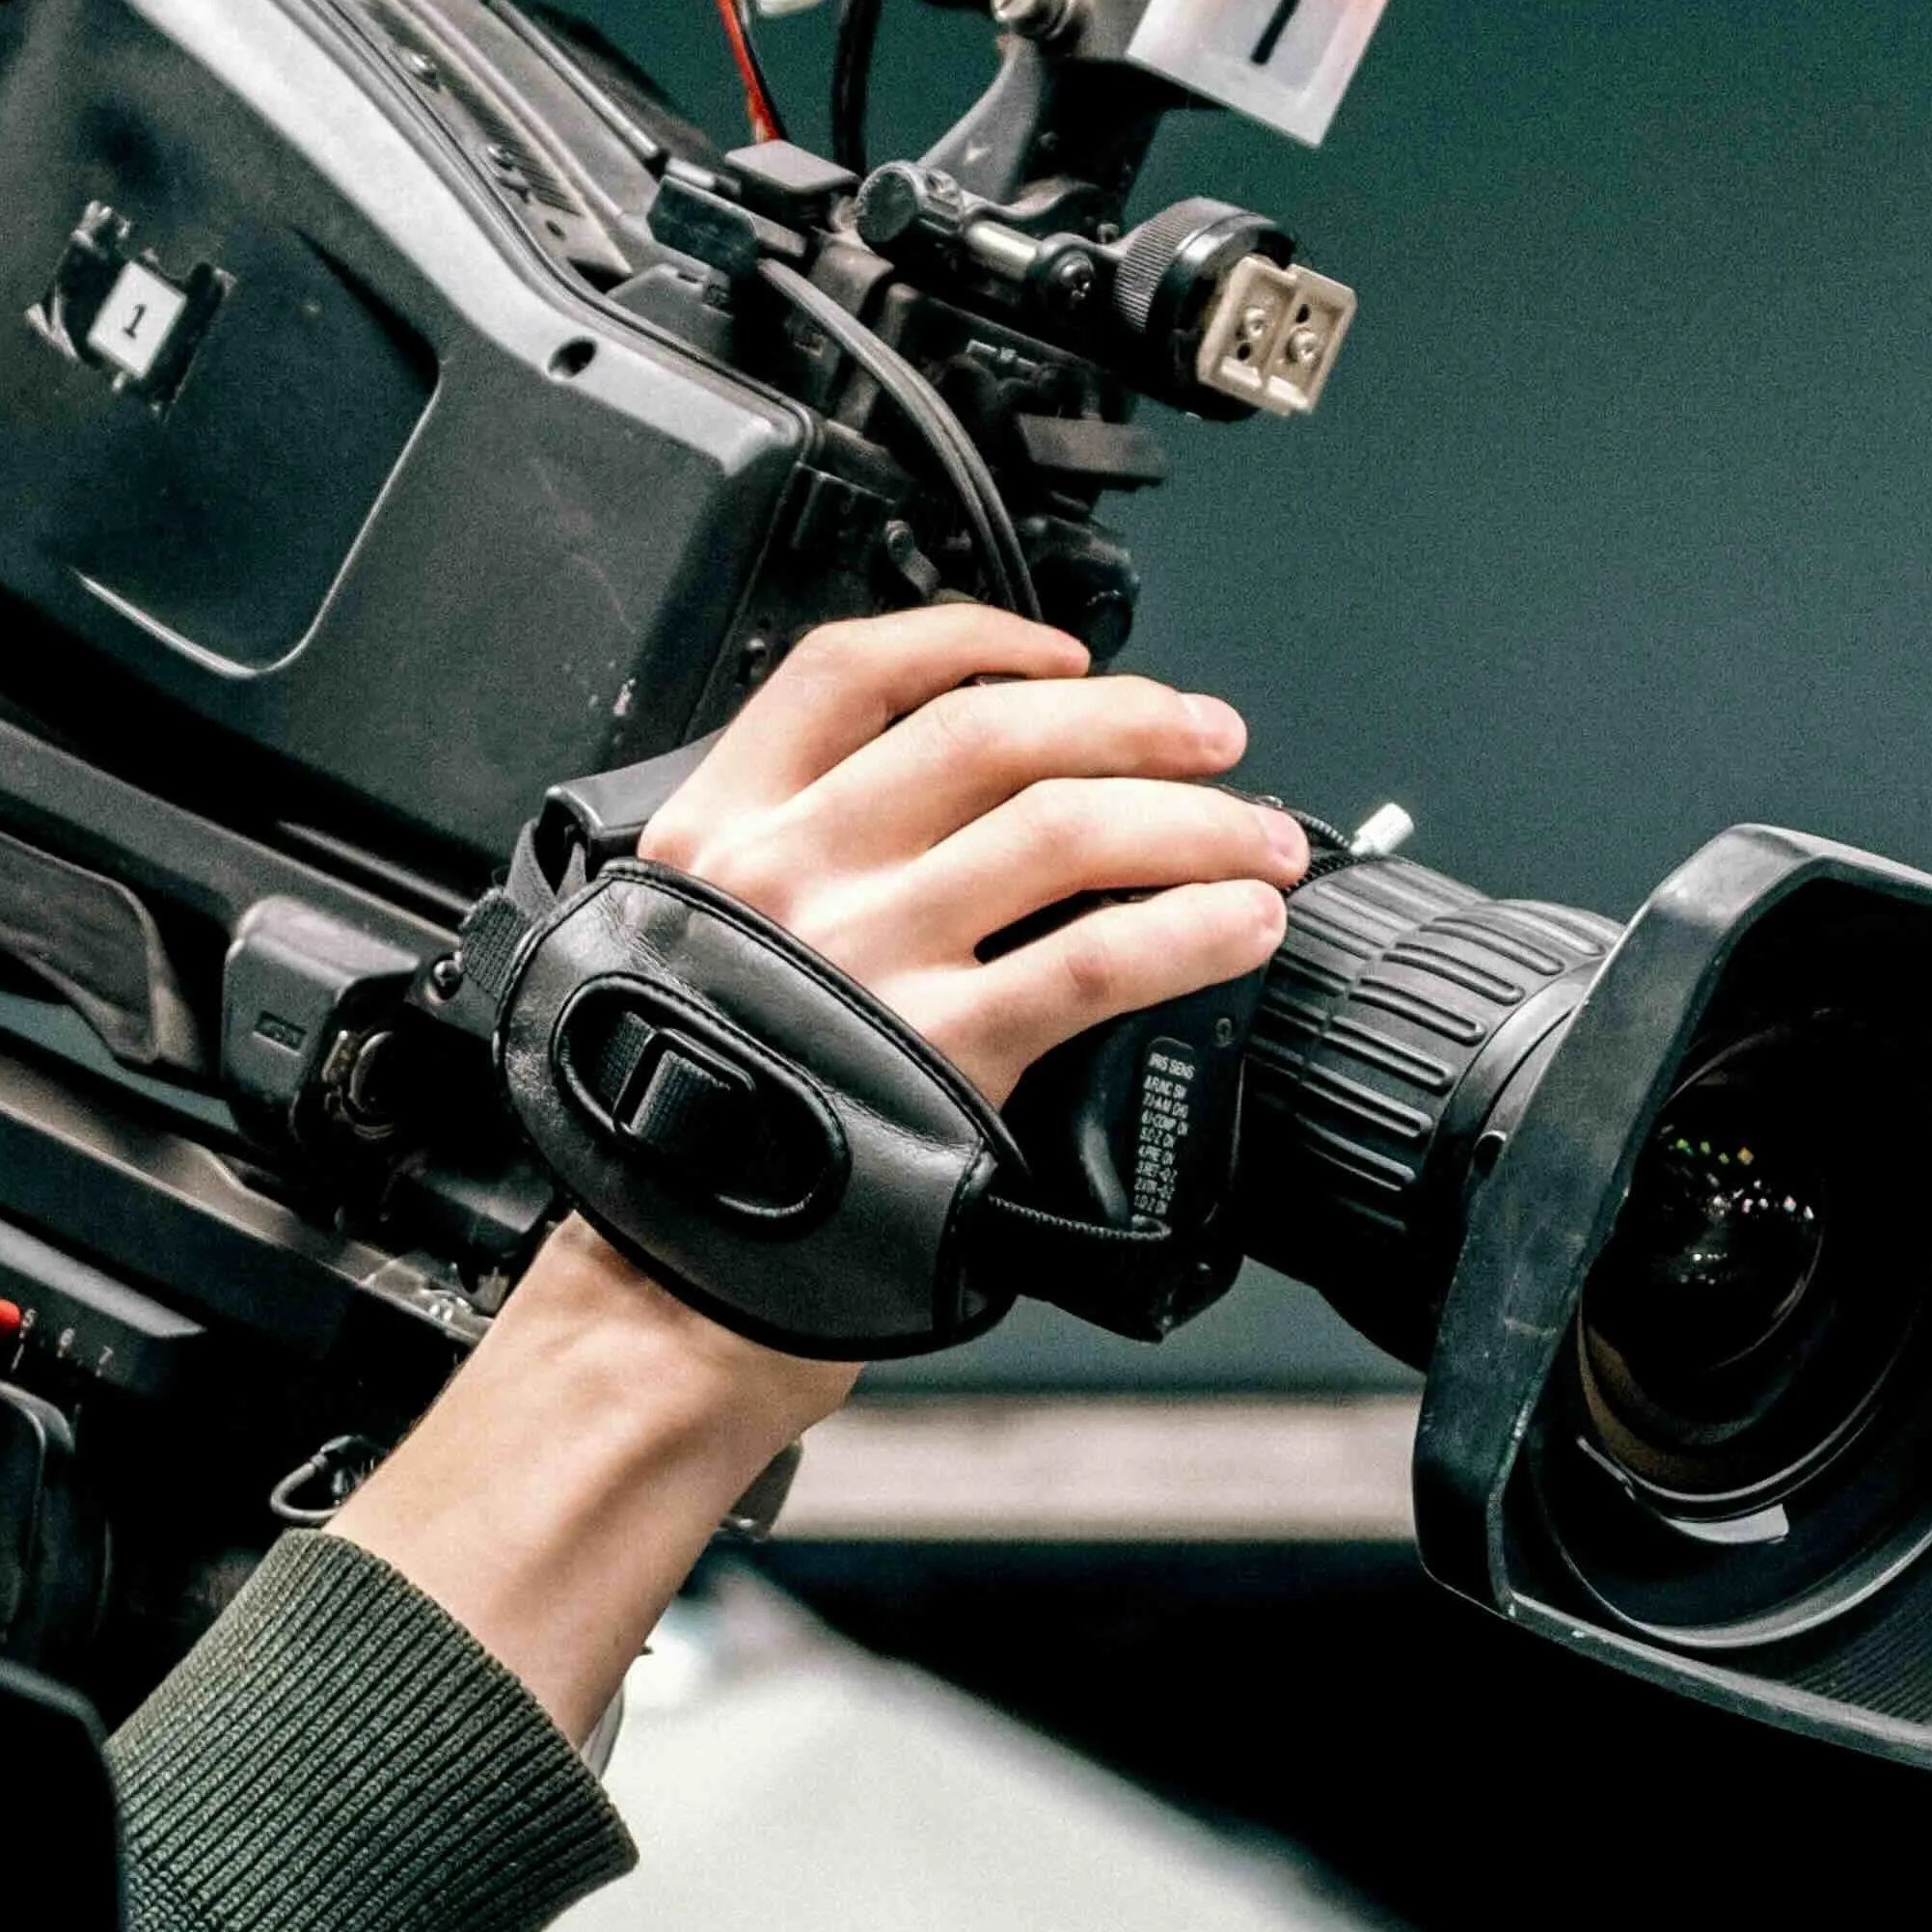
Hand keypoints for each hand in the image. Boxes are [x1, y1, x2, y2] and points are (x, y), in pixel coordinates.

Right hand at [331, 608, 1304, 1735]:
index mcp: (719, 834)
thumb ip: (798, 876)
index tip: (1063, 651)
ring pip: (1063, 828)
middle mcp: (787, 876)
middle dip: (1129, 719)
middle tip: (1213, 739)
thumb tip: (955, 825)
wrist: (673, 1291)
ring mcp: (864, 958)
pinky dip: (1192, 930)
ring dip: (1192, 821)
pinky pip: (1098, 958)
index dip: (975, 640)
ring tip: (1259, 840)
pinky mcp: (938, 1051)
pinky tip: (1241, 927)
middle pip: (986, 735)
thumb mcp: (703, 957)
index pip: (849, 673)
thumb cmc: (694, 1141)